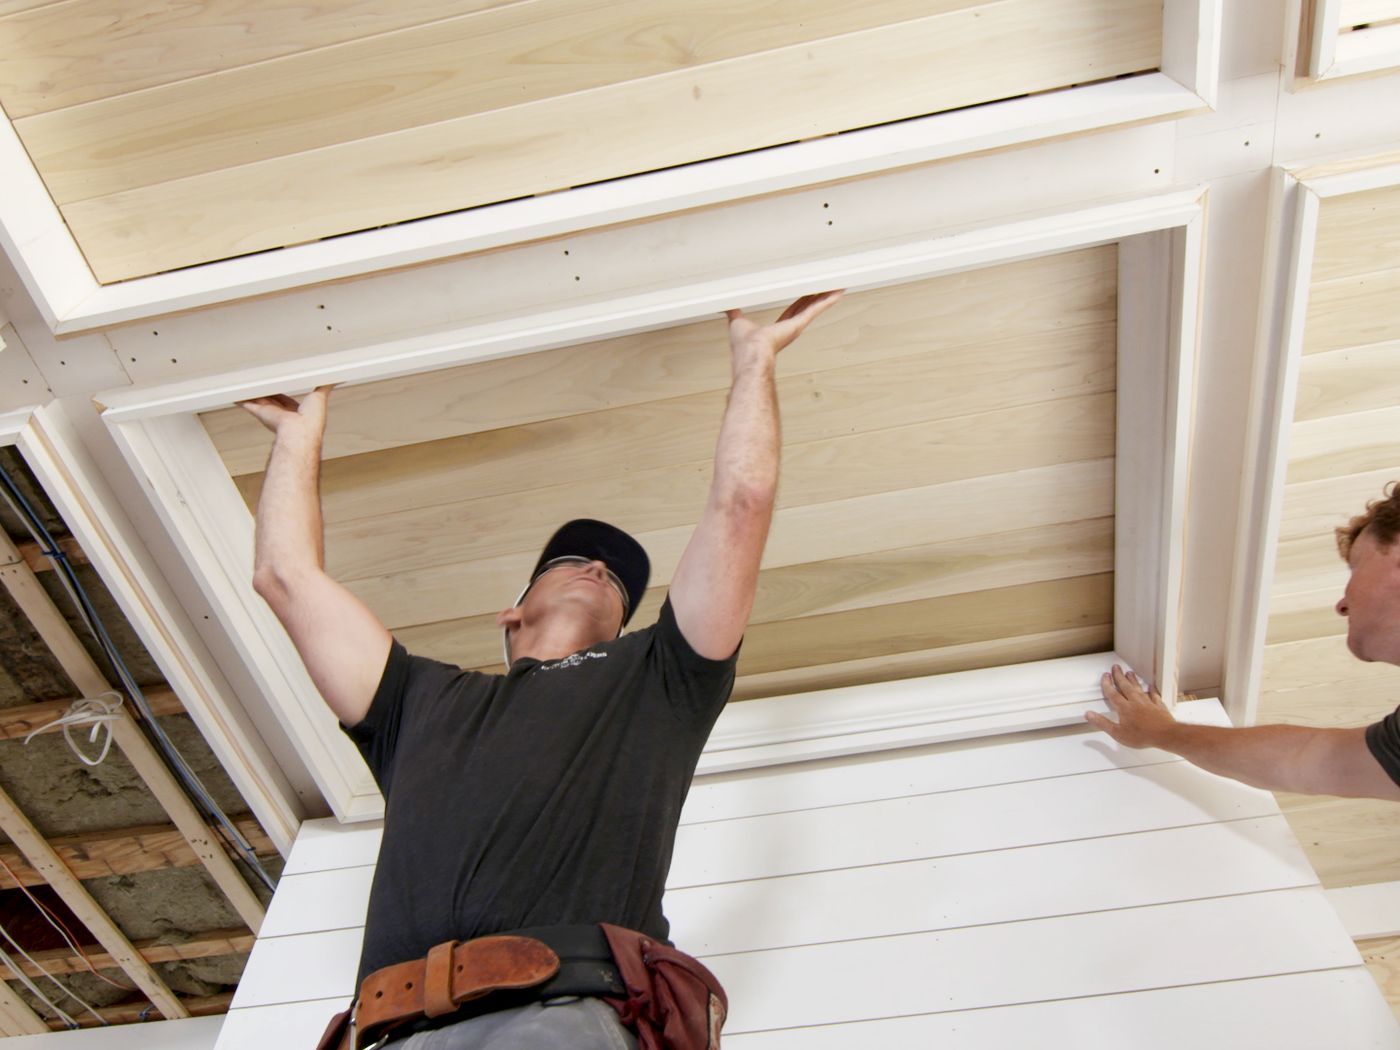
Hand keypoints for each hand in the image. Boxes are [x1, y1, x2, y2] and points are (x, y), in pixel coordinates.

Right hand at [238, 385, 334, 437]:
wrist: (300, 430)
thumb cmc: (313, 418)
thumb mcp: (321, 396)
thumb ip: (325, 386)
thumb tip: (335, 378)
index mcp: (298, 412)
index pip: (287, 401)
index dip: (281, 393)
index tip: (276, 386)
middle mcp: (284, 415)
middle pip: (271, 400)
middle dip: (265, 392)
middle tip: (258, 383)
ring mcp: (272, 415)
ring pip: (259, 401)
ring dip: (252, 394)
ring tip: (245, 385)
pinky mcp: (262, 414)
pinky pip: (249, 405)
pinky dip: (242, 400)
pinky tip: (236, 394)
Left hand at [725, 290, 842, 367]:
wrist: (750, 353)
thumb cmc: (742, 346)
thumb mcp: (736, 321)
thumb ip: (732, 312)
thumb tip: (723, 304)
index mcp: (776, 329)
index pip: (791, 311)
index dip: (799, 301)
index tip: (805, 292)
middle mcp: (789, 328)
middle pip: (806, 307)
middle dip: (816, 296)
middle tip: (826, 285)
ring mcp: (795, 327)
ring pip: (814, 307)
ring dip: (825, 296)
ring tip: (837, 285)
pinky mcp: (798, 325)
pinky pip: (815, 310)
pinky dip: (827, 302)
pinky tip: (837, 293)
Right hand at [1084, 664, 1175, 748]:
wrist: (1164, 735)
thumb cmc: (1143, 735)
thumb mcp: (1118, 733)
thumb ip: (1102, 723)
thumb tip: (1090, 715)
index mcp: (1124, 708)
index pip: (1113, 693)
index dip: (1107, 684)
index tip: (1105, 676)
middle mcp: (1135, 702)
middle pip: (1125, 686)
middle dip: (1119, 676)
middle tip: (1116, 668)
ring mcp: (1147, 703)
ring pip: (1138, 688)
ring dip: (1133, 680)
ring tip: (1129, 673)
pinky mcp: (1158, 706)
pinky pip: (1154, 695)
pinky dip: (1152, 690)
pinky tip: (1151, 686)